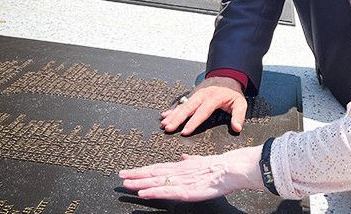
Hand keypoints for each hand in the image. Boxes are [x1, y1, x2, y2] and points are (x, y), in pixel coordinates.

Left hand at [119, 145, 262, 200]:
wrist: (231, 168)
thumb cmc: (219, 165)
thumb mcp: (202, 160)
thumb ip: (191, 160)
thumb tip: (183, 157)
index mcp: (181, 166)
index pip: (157, 167)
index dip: (142, 170)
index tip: (129, 171)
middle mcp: (178, 172)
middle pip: (153, 173)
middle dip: (135, 175)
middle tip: (120, 176)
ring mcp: (181, 181)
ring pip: (156, 181)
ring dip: (139, 182)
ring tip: (126, 184)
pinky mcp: (186, 191)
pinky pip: (166, 192)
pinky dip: (153, 192)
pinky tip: (143, 193)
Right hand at [160, 76, 246, 134]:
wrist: (227, 76)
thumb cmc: (232, 92)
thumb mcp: (240, 102)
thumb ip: (238, 115)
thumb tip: (236, 128)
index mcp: (213, 97)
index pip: (202, 111)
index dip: (193, 122)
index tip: (185, 132)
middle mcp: (202, 95)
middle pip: (188, 107)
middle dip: (177, 118)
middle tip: (169, 128)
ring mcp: (195, 94)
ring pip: (182, 105)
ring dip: (172, 114)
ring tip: (164, 123)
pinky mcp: (192, 95)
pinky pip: (181, 102)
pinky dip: (172, 109)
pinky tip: (165, 115)